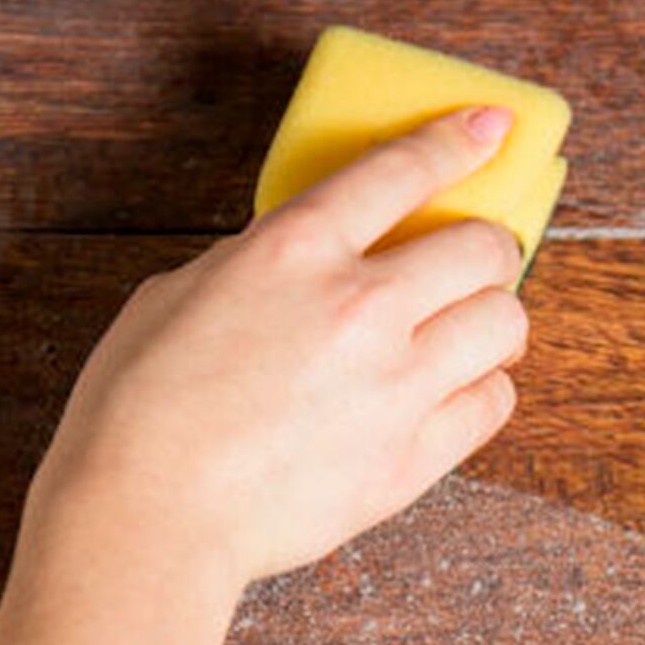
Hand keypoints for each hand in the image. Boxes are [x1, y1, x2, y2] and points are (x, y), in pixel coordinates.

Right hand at [29, 106, 527, 586]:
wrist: (149, 516)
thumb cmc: (138, 411)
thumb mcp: (178, 296)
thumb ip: (256, 268)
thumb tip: (296, 270)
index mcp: (293, 249)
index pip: (402, 171)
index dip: (458, 141)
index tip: (491, 128)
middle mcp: (359, 306)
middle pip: (484, 247)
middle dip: (487, 248)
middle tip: (471, 266)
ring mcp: (395, 384)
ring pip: (506, 323)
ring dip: (494, 321)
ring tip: (470, 334)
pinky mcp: (410, 457)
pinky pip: (492, 405)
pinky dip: (484, 391)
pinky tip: (456, 393)